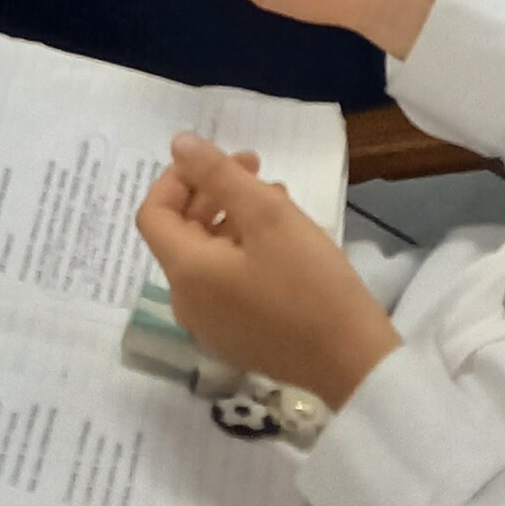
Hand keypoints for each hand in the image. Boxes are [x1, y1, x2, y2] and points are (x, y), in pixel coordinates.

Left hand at [136, 135, 400, 408]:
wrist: (350, 360)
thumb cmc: (308, 280)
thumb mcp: (267, 214)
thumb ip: (218, 174)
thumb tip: (179, 145)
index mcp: (186, 272)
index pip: (154, 213)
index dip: (179, 178)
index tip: (221, 160)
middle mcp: (186, 303)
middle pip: (181, 234)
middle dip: (212, 193)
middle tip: (257, 168)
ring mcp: (210, 327)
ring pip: (206, 257)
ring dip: (231, 219)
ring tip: (277, 200)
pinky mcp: (236, 339)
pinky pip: (223, 283)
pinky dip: (241, 252)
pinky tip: (281, 242)